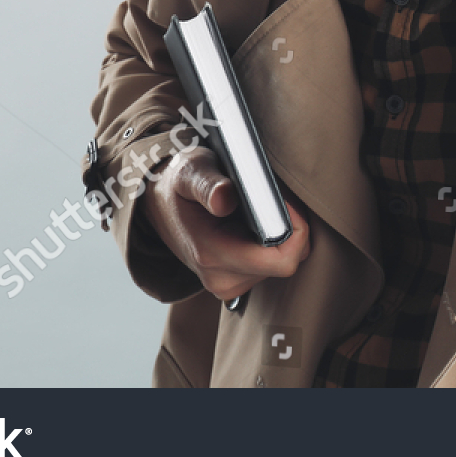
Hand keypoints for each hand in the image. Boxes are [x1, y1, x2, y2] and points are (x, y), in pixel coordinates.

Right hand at [143, 147, 310, 299]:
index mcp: (211, 254)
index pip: (281, 260)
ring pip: (282, 263)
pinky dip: (273, 243)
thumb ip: (207, 184)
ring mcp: (227, 284)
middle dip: (292, 228)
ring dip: (282, 235)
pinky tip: (257, 223)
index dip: (296, 229)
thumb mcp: (189, 172)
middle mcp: (220, 278)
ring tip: (262, 209)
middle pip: (287, 261)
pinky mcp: (234, 281)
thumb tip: (224, 199)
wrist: (158, 205)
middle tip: (276, 198)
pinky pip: (272, 265)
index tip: (285, 200)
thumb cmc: (178, 185)